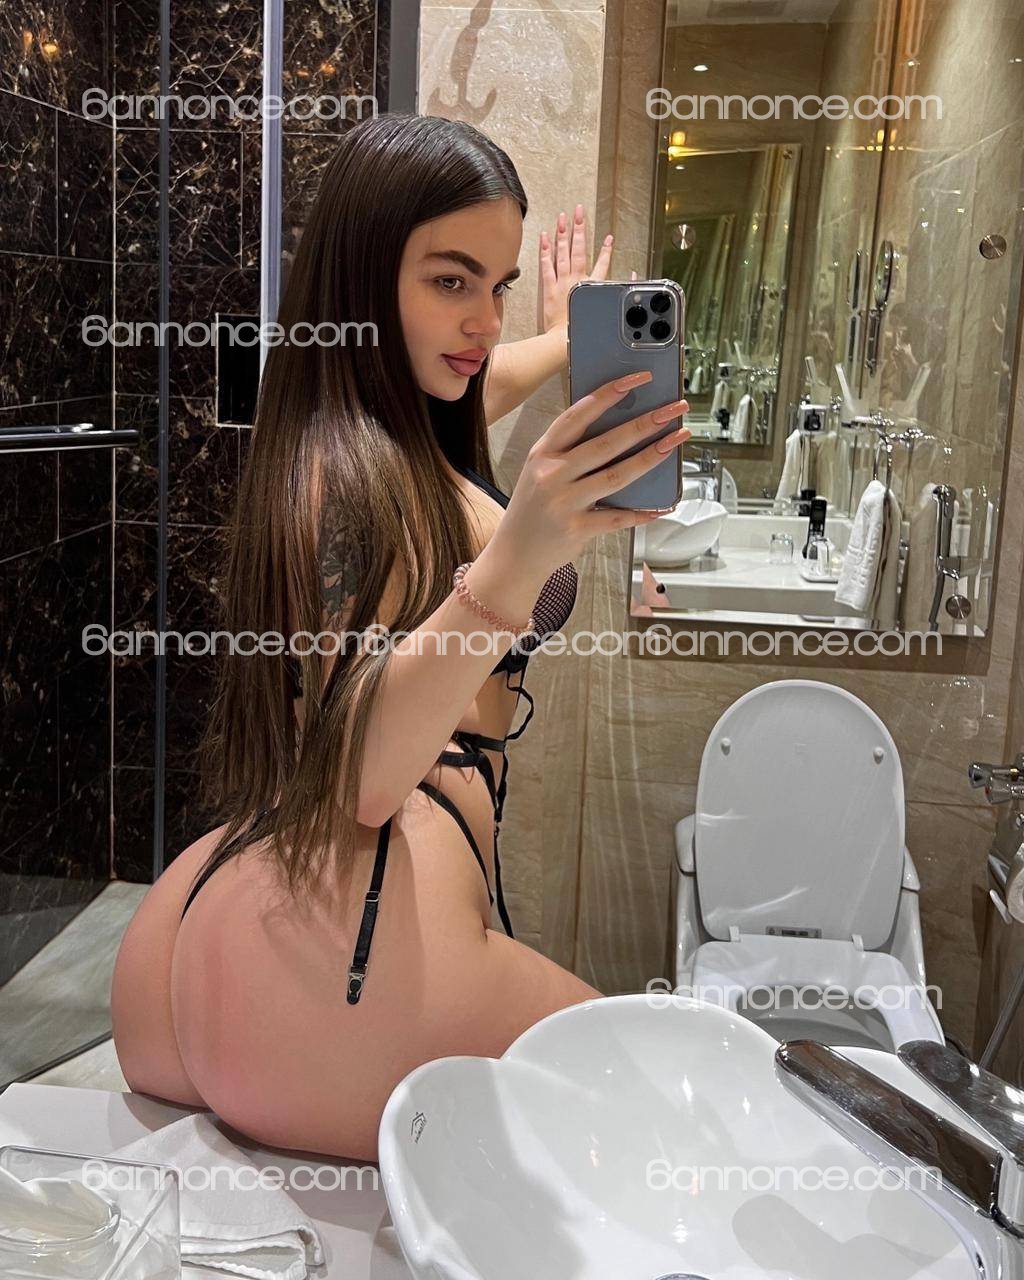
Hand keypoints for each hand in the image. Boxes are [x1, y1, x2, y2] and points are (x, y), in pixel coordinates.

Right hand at [493, 371, 689, 583]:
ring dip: (651, 457)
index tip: (637, 379)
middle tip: (673, 410)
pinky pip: (617, 517)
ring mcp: (564, 502)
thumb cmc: (533, 508)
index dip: (609, 394)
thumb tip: (621, 427)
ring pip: (617, 475)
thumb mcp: (540, 470)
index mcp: (543, 452)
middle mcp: (552, 474)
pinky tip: (663, 505)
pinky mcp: (576, 529)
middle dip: (644, 423)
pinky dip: (642, 511)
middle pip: (606, 443)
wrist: (514, 553)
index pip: (578, 415)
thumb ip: (570, 450)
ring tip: (676, 441)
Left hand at [538, 204, 613, 334]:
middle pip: (579, 249)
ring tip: (562, 217)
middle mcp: (577, 280)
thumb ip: (615, 294)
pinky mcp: (549, 288)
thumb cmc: (581, 330)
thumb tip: (629, 281)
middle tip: (579, 211)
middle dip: (579, 228)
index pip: (602, 264)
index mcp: (591, 286)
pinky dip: (545, 250)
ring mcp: (562, 282)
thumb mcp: (603, 313)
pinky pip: (547, 265)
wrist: (564, 340)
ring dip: (562, 233)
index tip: (609, 238)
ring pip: (563, 253)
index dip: (606, 250)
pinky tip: (545, 236)